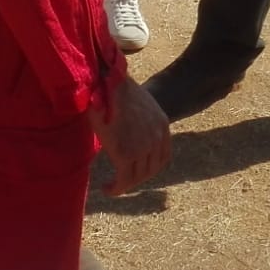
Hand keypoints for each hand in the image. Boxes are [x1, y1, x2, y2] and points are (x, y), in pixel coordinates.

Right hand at [89, 75, 170, 195]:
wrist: (106, 80)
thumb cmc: (114, 88)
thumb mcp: (137, 103)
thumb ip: (139, 121)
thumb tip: (131, 131)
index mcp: (161, 124)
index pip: (163, 157)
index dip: (150, 168)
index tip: (136, 173)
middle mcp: (156, 137)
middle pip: (150, 170)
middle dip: (135, 179)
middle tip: (120, 182)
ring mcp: (142, 147)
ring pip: (137, 177)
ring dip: (124, 185)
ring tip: (112, 186)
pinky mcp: (125, 153)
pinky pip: (123, 180)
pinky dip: (116, 188)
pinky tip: (107, 189)